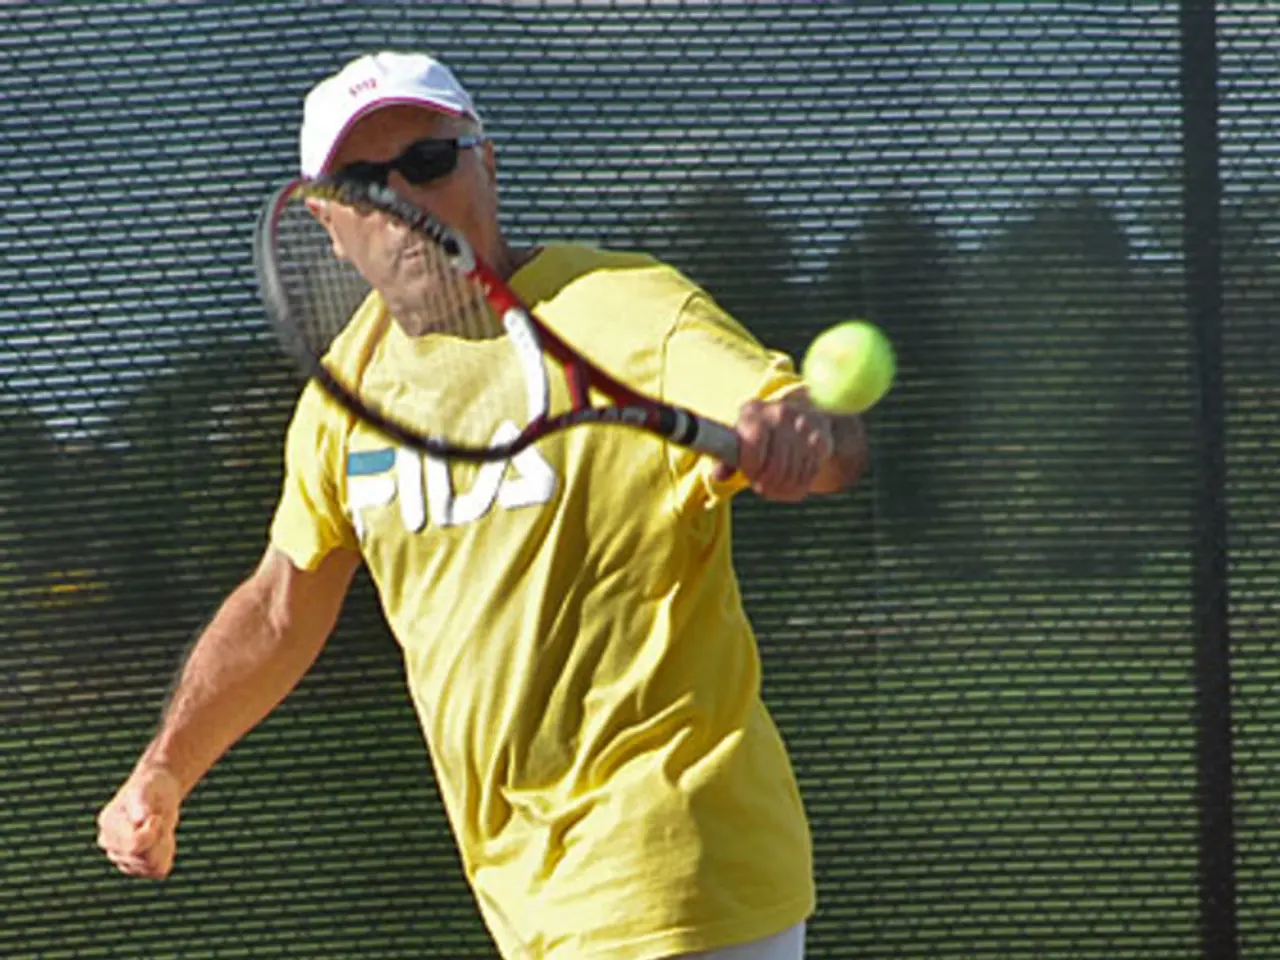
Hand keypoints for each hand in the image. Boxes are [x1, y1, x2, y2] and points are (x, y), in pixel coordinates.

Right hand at [97, 764, 183, 878]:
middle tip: (158, 821)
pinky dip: (166, 855)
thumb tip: (140, 820)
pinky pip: (157, 871)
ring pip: (152, 866)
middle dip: (160, 839)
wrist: (157, 793)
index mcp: (109, 823)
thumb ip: (142, 802)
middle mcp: (109, 844)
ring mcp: (120, 858)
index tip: (155, 817)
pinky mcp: (135, 867)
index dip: (153, 831)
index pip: (134, 844)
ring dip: (164, 846)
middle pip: (144, 858)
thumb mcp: (147, 788)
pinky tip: (161, 840)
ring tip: (160, 829)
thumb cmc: (151, 788)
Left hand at [713, 396, 833, 501]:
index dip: (751, 466)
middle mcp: (780, 412)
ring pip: (793, 473)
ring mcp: (804, 424)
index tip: (750, 475)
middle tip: (762, 487)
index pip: (753, 441)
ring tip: (774, 488)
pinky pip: (810, 473)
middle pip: (775, 464)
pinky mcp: (821, 439)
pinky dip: (799, 485)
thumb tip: (718, 475)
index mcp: (754, 410)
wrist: (801, 415)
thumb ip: (726, 458)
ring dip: (782, 488)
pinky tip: (791, 483)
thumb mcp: (740, 438)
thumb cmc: (761, 433)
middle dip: (767, 483)